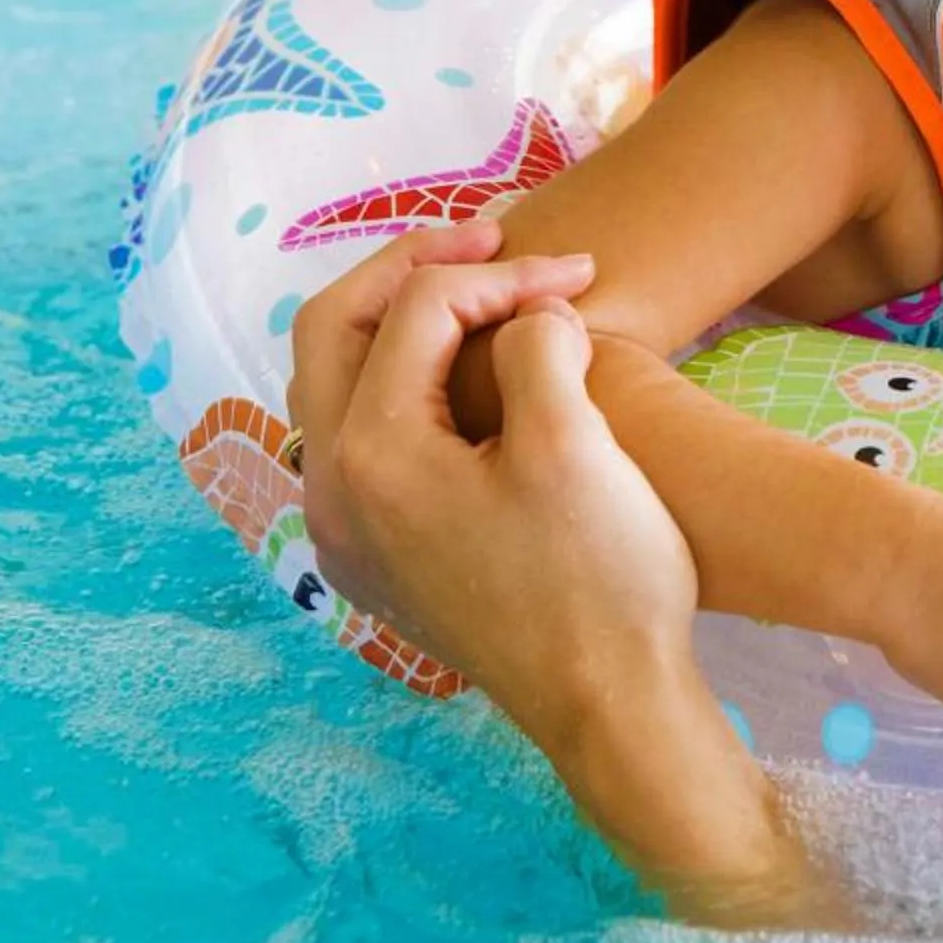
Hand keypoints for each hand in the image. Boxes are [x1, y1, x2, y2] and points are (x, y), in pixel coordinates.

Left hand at [290, 223, 842, 926]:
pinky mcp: (379, 558)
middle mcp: (332, 489)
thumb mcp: (575, 440)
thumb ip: (538, 344)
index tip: (583, 272)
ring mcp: (346, 531)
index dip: (503, 273)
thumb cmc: (598, 575)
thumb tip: (530, 316)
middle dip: (413, 269)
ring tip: (475, 294)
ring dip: (398, 322)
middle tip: (495, 237)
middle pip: (334, 330)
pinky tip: (463, 382)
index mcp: (371, 454)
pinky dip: (402, 383)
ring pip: (337, 385)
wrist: (609, 704)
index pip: (420, 311)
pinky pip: (361, 439)